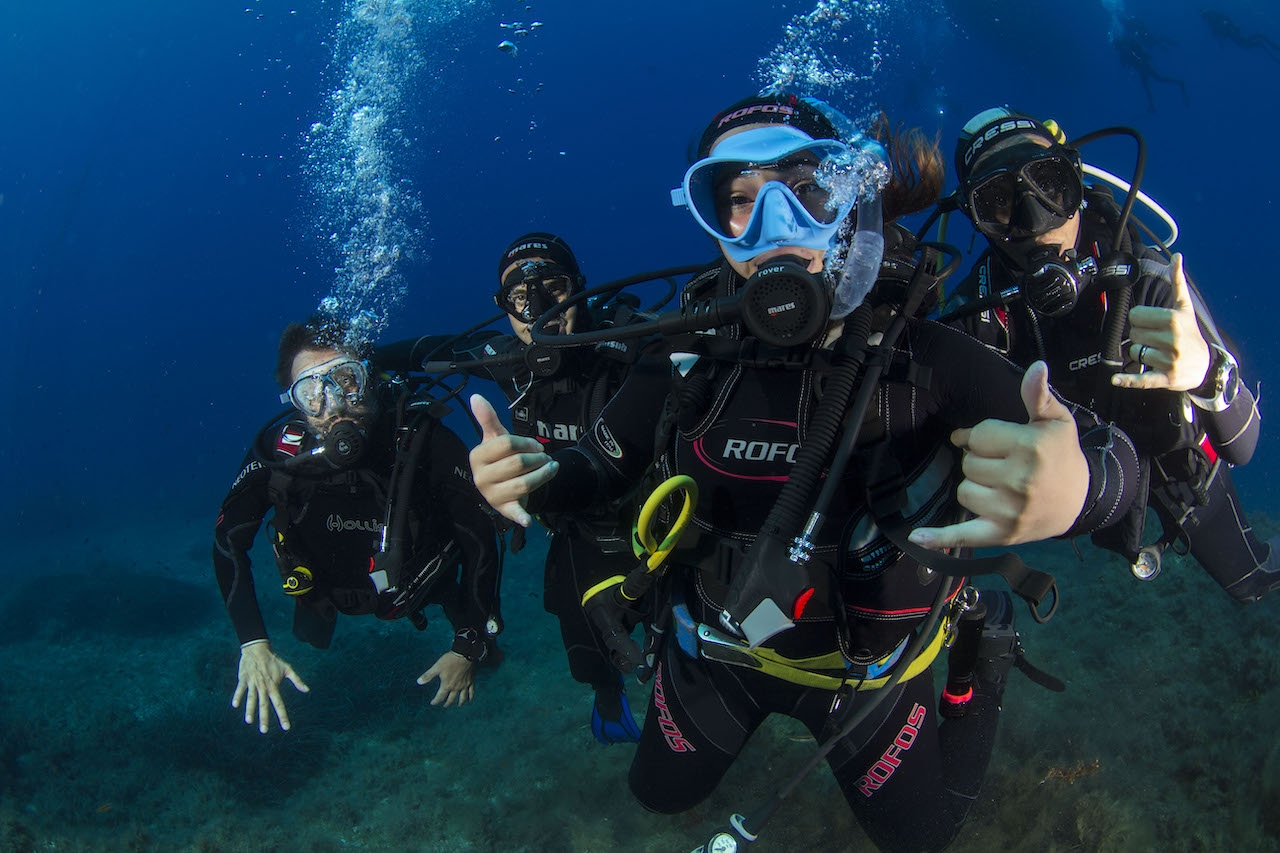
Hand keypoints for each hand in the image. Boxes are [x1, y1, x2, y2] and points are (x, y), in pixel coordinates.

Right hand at [232, 641, 309, 733]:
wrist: (258, 649)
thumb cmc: (274, 661)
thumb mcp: (288, 669)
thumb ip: (297, 680)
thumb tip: (307, 690)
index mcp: (274, 686)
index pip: (279, 704)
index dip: (282, 716)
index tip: (286, 727)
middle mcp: (263, 687)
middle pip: (264, 704)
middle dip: (264, 718)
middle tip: (264, 731)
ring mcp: (253, 683)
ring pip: (251, 698)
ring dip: (250, 710)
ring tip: (249, 721)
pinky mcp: (244, 679)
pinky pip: (240, 689)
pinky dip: (237, 696)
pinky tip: (235, 705)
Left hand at [417, 651, 475, 706]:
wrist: (464, 654)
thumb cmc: (449, 661)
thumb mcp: (436, 667)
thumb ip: (428, 676)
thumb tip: (418, 682)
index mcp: (447, 685)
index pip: (440, 697)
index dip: (436, 701)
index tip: (433, 703)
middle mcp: (456, 688)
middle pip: (451, 699)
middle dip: (447, 703)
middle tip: (444, 705)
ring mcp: (464, 685)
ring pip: (462, 697)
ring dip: (460, 702)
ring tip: (458, 705)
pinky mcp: (470, 681)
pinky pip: (471, 691)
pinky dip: (470, 696)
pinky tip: (469, 699)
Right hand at [468, 394, 558, 526]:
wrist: (502, 486)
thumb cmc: (500, 459)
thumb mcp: (495, 438)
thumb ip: (488, 419)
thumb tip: (476, 396)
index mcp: (477, 456)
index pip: (506, 444)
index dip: (527, 443)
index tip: (537, 446)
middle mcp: (480, 477)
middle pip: (517, 463)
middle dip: (538, 459)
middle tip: (547, 459)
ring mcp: (491, 495)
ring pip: (524, 484)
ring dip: (544, 475)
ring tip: (552, 469)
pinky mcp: (503, 509)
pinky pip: (513, 513)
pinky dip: (520, 517)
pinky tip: (528, 520)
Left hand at [909, 361, 1088, 549]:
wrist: (1082, 501)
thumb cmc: (1063, 456)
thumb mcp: (1056, 421)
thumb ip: (1038, 395)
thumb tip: (1037, 367)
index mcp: (1029, 447)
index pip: (978, 436)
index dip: (980, 436)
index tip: (992, 441)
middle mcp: (1019, 480)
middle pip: (968, 464)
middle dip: (980, 461)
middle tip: (1004, 465)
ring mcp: (1009, 510)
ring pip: (963, 492)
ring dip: (975, 487)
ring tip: (1000, 487)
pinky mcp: (1002, 534)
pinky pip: (963, 535)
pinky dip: (939, 538)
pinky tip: (916, 536)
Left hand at [1110, 253, 1211, 391]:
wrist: (1206, 366)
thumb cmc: (1190, 333)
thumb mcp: (1185, 308)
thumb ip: (1178, 282)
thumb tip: (1176, 255)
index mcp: (1174, 320)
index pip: (1136, 316)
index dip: (1141, 320)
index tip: (1154, 324)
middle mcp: (1173, 339)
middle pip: (1134, 334)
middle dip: (1142, 336)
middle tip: (1158, 340)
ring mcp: (1170, 360)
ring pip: (1135, 353)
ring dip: (1141, 354)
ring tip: (1159, 354)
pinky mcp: (1166, 378)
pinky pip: (1141, 379)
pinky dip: (1127, 380)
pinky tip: (1115, 379)